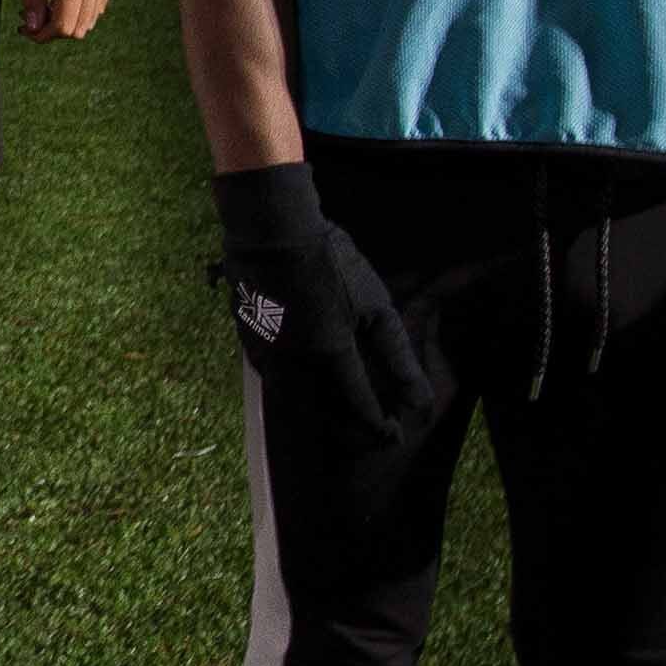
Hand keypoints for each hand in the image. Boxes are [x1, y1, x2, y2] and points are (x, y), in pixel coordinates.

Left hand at [16, 0, 114, 40]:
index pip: (63, 26)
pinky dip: (81, 8)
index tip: (24, 28)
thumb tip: (32, 26)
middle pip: (78, 28)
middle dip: (53, 30)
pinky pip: (99, 3)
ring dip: (68, 19)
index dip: (42, 35)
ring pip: (91, 19)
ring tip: (46, 4)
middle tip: (32, 18)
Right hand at [214, 163, 432, 444]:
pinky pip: (267, 374)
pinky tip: (293, 377)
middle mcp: (296, 363)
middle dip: (344, 427)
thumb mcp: (376, 306)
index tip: (393, 435)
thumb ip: (397, 355)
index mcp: (332, 354)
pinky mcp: (245, 338)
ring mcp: (266, 351)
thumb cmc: (332, 262)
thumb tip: (420, 399)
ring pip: (290, 397)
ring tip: (330, 412)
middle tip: (362, 434)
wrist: (272, 230)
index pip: (359, 403)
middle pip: (321, 411)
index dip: (378, 424)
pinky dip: (284, 385)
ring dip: (313, 411)